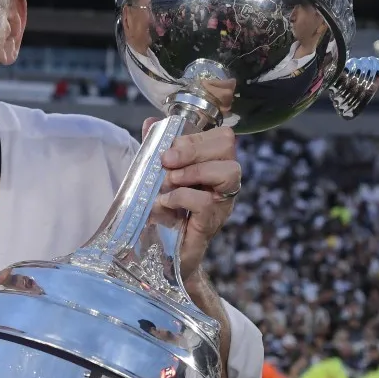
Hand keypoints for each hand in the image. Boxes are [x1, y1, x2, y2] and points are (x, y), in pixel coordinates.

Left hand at [150, 122, 241, 275]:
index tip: (169, 148)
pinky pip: (204, 202)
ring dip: (193, 171)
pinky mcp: (211, 224)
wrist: (162, 254)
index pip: (222, 136)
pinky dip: (181, 197)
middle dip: (193, 148)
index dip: (196, 136)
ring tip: (169, 182)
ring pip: (228, 172)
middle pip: (227, 146)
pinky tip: (165, 202)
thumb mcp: (157, 175)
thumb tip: (150, 122)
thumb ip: (156, 149)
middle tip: (166, 162)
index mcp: (214, 164)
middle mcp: (224, 181)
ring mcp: (222, 203)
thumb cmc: (164, 211)